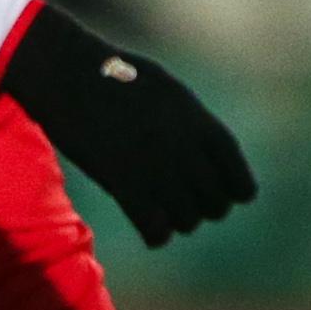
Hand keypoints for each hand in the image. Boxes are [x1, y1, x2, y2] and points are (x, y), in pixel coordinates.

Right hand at [0, 3, 257, 246]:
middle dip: (204, 208)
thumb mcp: (169, 93)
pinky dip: (155, 234)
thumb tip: (205, 157)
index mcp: (200, 123)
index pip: (238, 177)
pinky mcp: (124, 184)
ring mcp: (156, 168)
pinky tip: (148, 226)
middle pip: (215, 205)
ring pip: (187, 221)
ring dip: (178, 221)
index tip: (231, 197)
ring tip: (164, 210)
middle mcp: (185, 149)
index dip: (237, 191)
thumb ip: (192, 125)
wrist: (73, 75)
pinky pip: (156, 231)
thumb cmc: (118, 77)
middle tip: (186, 203)